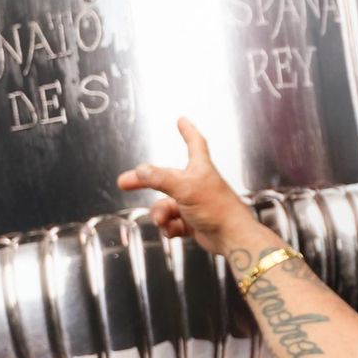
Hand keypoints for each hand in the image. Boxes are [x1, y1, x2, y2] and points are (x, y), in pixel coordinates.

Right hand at [117, 117, 258, 256]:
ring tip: (163, 220)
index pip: (195, 143)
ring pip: (165, 205)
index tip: (182, 120)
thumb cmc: (219, 209)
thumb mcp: (185, 188)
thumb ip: (160, 178)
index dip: (188, 131)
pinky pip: (172, 222)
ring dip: (160, 213)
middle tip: (125, 183)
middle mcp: (197, 184)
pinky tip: (172, 230)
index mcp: (200, 169)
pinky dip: (169, 227)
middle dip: (146, 182)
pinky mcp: (193, 222)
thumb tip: (140, 170)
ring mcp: (194, 204)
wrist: (232, 237)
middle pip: (164, 179)